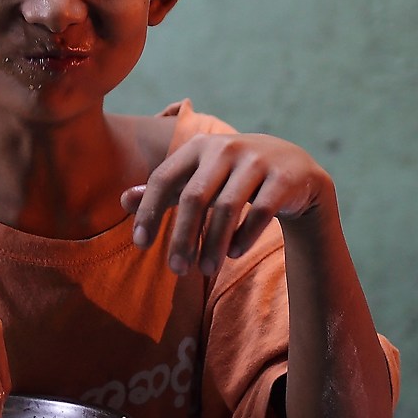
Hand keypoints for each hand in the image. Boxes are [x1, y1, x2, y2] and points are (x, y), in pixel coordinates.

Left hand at [121, 133, 333, 276]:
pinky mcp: (282, 177)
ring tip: (206, 270)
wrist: (293, 167)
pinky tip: (234, 254)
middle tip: (176, 270)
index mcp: (198, 147)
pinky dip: (245, 236)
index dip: (149, 212)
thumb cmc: (233, 176)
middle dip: (183, 237)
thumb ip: (165, 189)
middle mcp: (225, 148)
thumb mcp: (199, 177)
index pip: (164, 178)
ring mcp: (256, 160)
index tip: (140, 244)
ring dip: (213, 243)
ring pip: (227, 208)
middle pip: (194, 197)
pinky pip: (260, 211)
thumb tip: (125, 200)